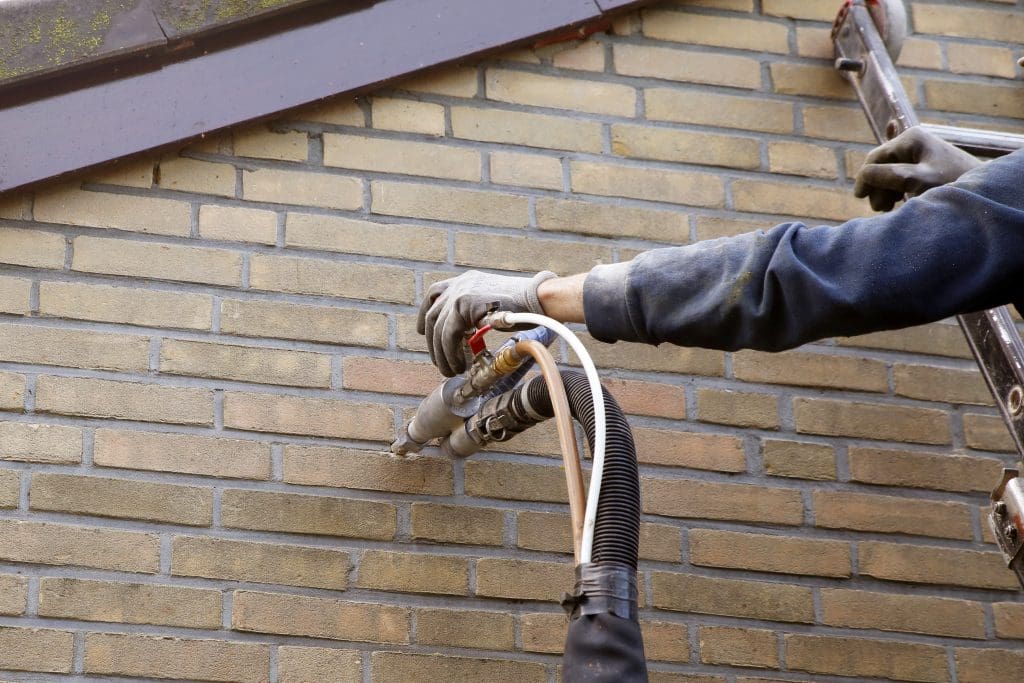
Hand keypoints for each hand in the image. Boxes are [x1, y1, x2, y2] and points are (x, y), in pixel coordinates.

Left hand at [417, 270, 556, 375]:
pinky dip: (451, 353)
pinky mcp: (465, 305)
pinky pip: (449, 335)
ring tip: (451, 370)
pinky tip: (459, 364)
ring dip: (442, 354)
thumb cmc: (525, 307)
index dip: (425, 314)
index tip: (423, 331)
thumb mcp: (493, 305)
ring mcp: (461, 293)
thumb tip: (467, 333)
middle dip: (433, 344)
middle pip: (433, 315)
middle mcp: (460, 285)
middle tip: (441, 362)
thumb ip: (476, 313)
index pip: (435, 294)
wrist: (539, 299)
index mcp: (466, 282)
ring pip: (439, 329)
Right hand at [854, 127, 981, 211]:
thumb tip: (863, 176)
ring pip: (890, 172)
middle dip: (878, 186)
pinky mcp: (925, 164)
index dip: (865, 178)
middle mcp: (914, 142)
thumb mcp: (916, 181)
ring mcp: (920, 153)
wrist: (984, 192)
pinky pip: (900, 172)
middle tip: (883, 208)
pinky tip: (893, 191)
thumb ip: (887, 176)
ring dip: (887, 190)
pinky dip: (895, 184)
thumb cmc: (953, 185)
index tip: (859, 197)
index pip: (875, 158)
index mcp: (910, 139)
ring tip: (892, 206)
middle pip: (882, 165)